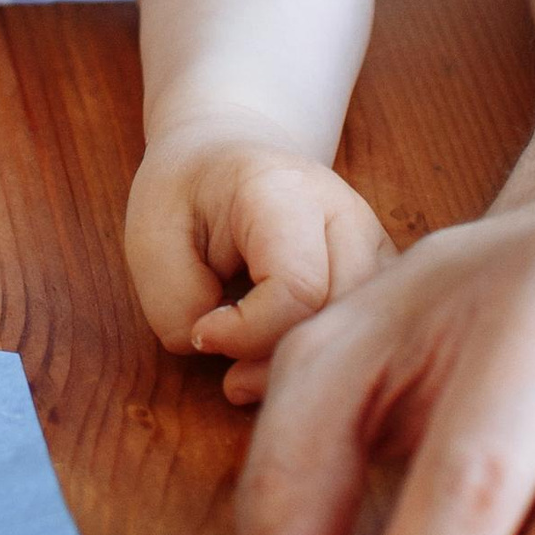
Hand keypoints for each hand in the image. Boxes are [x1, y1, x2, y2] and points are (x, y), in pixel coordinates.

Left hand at [128, 123, 391, 405]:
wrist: (223, 157)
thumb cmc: (186, 197)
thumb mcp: (151, 236)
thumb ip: (176, 302)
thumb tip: (220, 353)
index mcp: (284, 190)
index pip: (297, 287)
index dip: (248, 333)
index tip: (203, 334)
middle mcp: (345, 213)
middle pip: (340, 317)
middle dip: (281, 364)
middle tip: (231, 376)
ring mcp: (373, 243)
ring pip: (366, 334)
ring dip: (309, 370)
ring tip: (253, 375)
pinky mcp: (384, 274)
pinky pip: (372, 336)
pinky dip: (330, 362)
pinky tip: (284, 365)